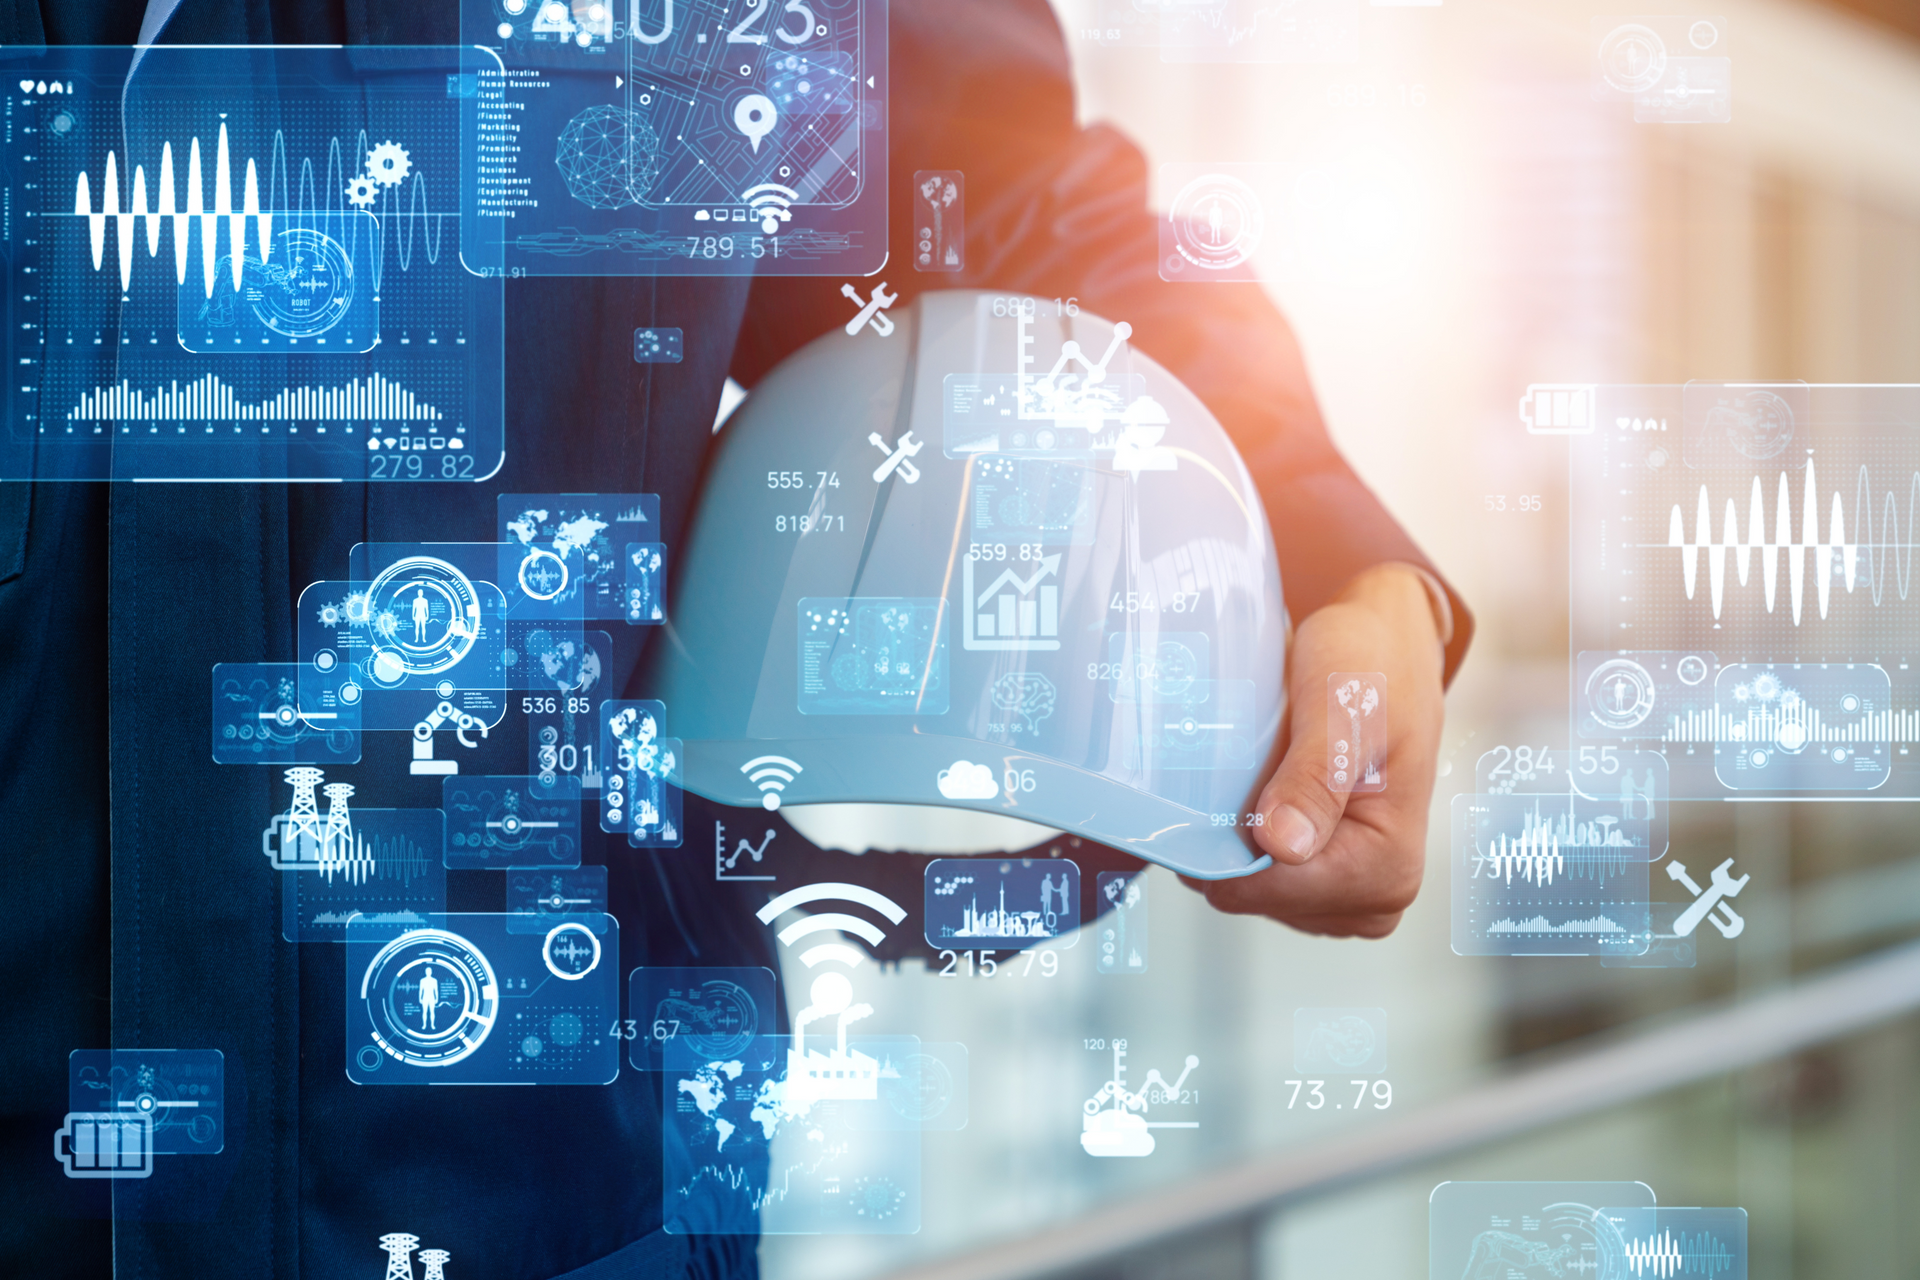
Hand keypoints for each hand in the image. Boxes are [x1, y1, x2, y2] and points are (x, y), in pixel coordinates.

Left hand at [1196, 563, 1446, 936]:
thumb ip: (1315, 777)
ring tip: (1245, 778)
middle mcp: (1376, 892)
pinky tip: (1247, 793)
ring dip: (1231, 838)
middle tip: (1230, 774)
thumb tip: (1284, 845)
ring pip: (1250, 890)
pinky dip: (1240, 837)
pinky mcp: (1325, 874)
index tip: (1196, 800)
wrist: (1380, 640)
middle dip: (1228, 843)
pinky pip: (1259, 875)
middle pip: (1257, 898)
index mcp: (1388, 866)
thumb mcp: (1342, 708)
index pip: (1273, 891)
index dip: (1224, 851)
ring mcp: (1349, 888)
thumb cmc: (1371, 664)